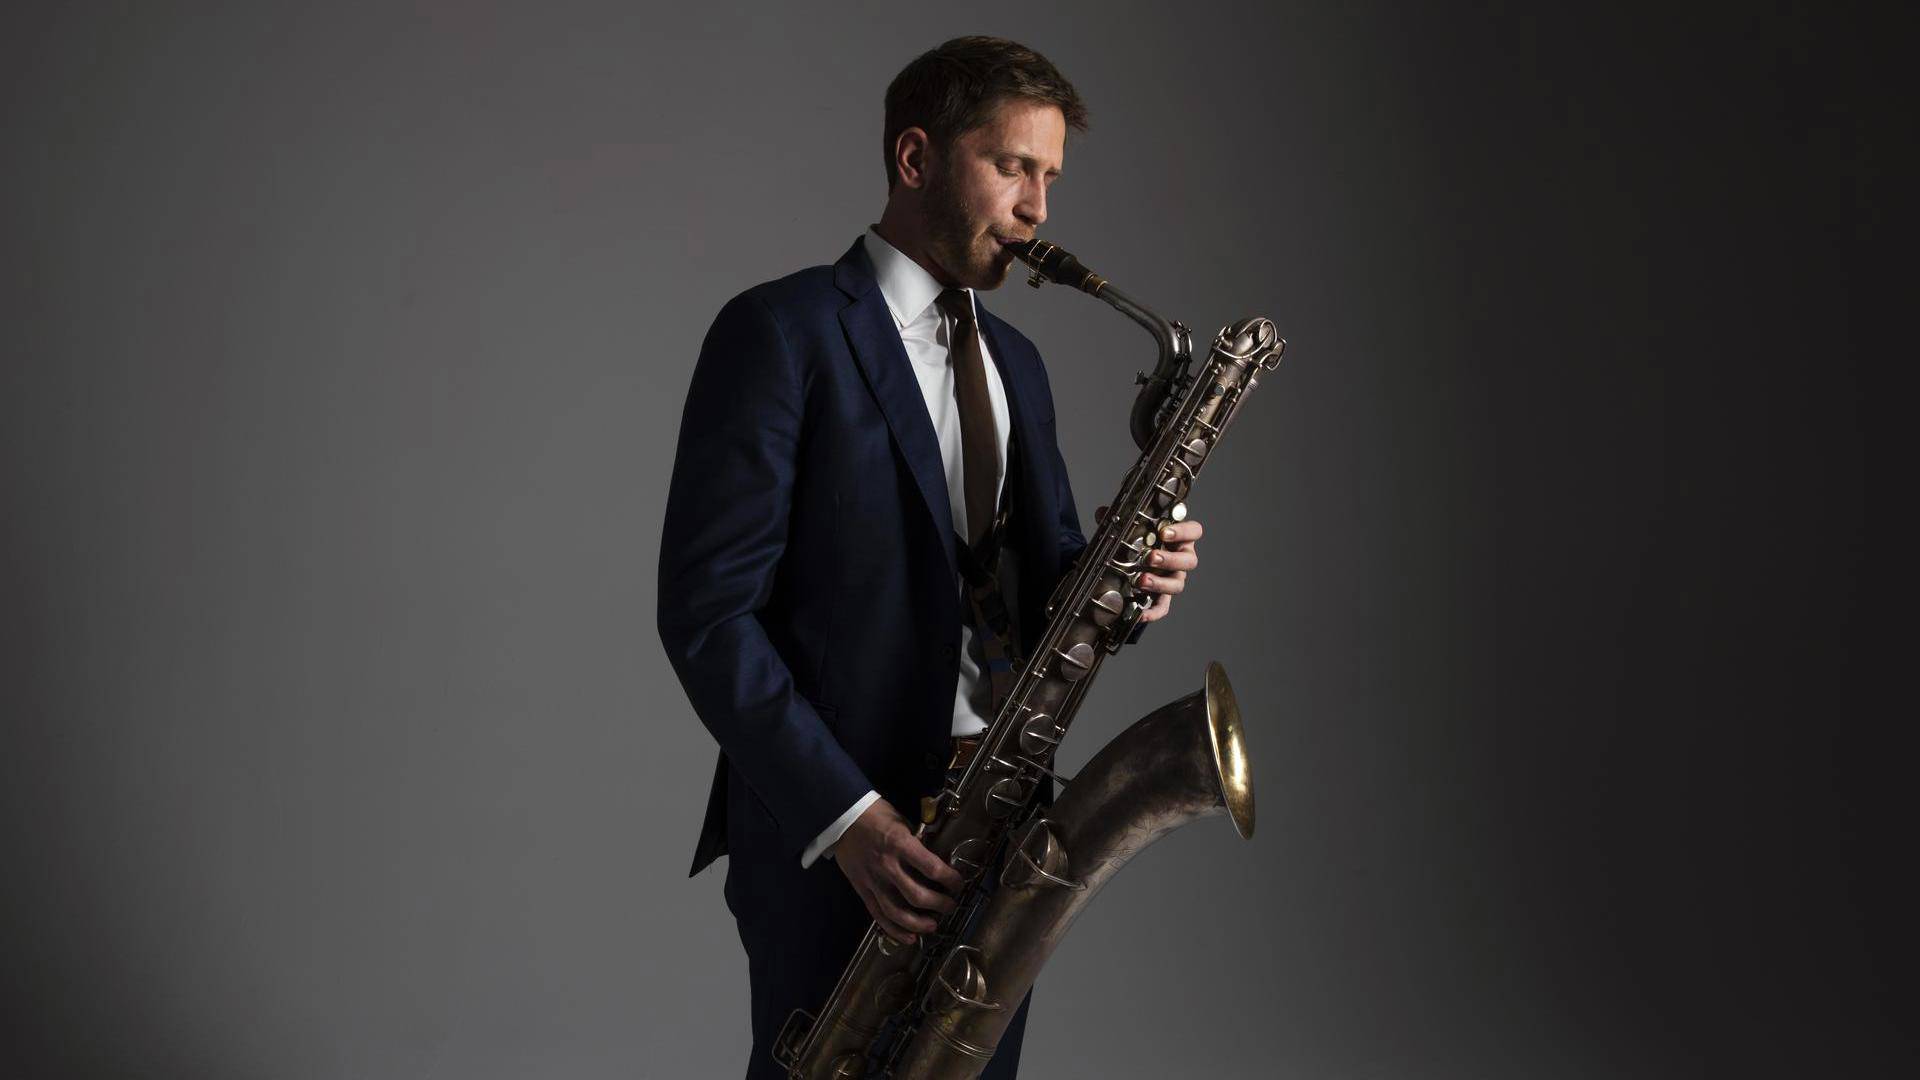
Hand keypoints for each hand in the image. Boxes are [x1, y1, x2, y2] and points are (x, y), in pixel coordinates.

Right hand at [830, 798, 964, 944]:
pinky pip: (878, 915)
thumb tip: (936, 860)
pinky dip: (894, 930)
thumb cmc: (876, 815)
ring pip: (897, 912)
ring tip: (933, 925)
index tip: (958, 883)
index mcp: (900, 844)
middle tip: (950, 905)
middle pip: (917, 896)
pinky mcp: (862, 890)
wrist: (842, 818)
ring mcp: (873, 880)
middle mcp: (887, 865)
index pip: (932, 868)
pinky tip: (909, 937)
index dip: (950, 879)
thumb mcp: (902, 822)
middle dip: (939, 904)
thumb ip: (917, 843)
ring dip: (919, 923)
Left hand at [1095, 506, 1201, 623]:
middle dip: (1170, 559)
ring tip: (1141, 580)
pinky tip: (1141, 613)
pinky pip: (1163, 607)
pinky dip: (1154, 612)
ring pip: (1177, 585)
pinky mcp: (1163, 597)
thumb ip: (1120, 519)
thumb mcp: (1131, 527)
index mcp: (1179, 538)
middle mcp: (1181, 558)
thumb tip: (1102, 513)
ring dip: (1160, 583)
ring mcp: (1173, 578)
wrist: (1132, 560)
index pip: (1194, 531)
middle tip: (1151, 557)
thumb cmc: (1141, 540)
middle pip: (1189, 560)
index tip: (1164, 532)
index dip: (1183, 531)